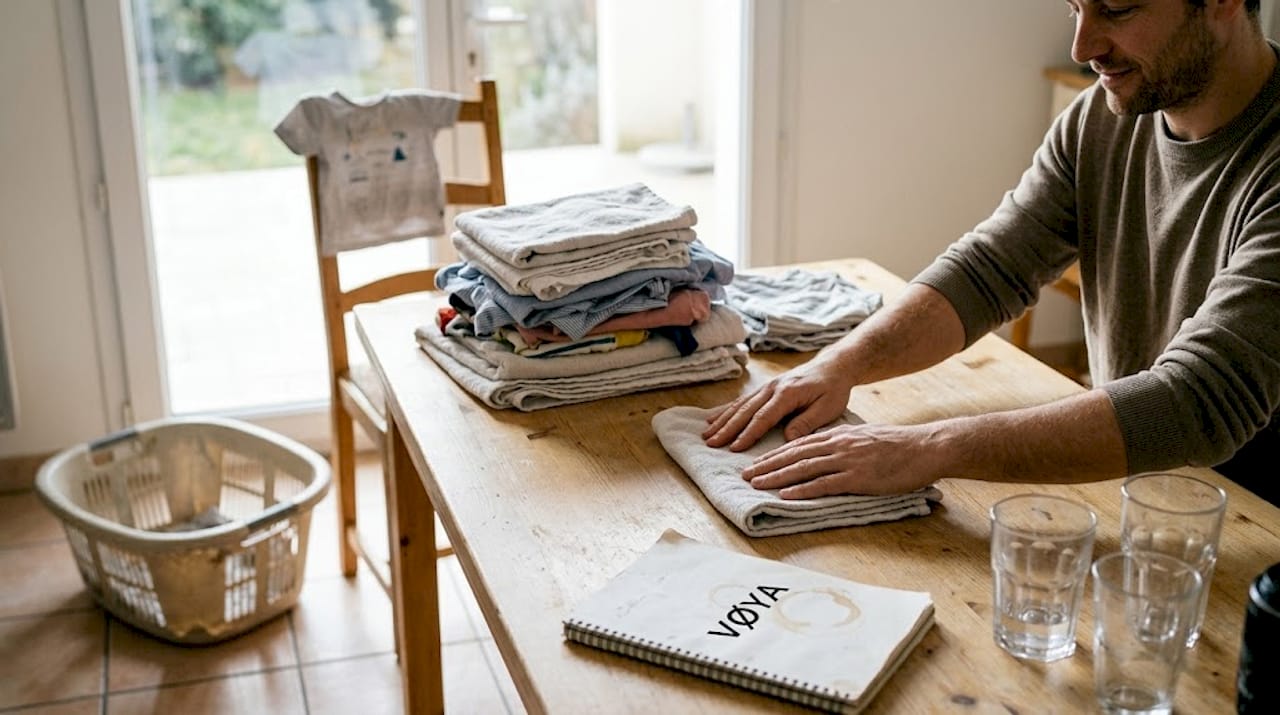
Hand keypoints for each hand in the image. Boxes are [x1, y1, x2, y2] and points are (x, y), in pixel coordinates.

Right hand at [702, 357, 854, 450]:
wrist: (833, 366)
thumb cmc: (833, 389)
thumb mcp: (827, 408)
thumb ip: (806, 423)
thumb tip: (787, 439)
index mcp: (787, 394)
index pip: (763, 417)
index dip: (748, 434)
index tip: (734, 448)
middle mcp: (772, 388)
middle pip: (745, 410)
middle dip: (727, 428)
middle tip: (711, 443)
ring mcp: (767, 386)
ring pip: (740, 404)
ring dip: (722, 419)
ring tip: (706, 434)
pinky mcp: (766, 388)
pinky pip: (743, 400)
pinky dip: (727, 410)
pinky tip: (714, 418)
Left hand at [742, 423, 943, 498]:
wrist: (926, 447)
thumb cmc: (899, 445)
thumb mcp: (865, 437)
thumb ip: (843, 444)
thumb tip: (825, 452)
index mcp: (839, 435)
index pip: (799, 443)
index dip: (775, 453)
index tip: (757, 461)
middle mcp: (838, 445)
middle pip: (794, 454)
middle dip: (767, 464)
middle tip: (745, 474)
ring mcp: (847, 460)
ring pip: (804, 468)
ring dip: (777, 477)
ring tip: (756, 484)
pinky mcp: (859, 478)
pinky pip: (825, 484)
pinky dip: (803, 490)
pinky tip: (786, 495)